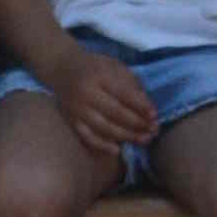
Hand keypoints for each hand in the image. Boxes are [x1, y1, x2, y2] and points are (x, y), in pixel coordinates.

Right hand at [52, 44, 161, 159]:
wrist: (61, 67)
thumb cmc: (95, 66)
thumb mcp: (115, 66)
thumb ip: (131, 84)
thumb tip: (147, 108)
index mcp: (99, 75)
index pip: (124, 94)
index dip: (141, 106)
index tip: (155, 115)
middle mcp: (85, 93)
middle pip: (116, 113)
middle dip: (138, 123)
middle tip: (153, 130)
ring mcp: (76, 108)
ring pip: (104, 127)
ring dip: (126, 136)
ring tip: (143, 139)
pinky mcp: (70, 119)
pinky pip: (87, 136)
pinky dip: (102, 145)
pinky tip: (117, 149)